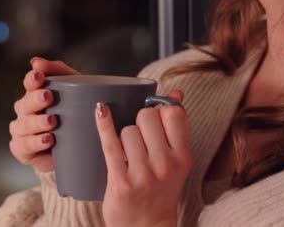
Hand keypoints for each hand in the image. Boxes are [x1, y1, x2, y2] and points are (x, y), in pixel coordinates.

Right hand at [9, 57, 79, 172]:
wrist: (79, 147)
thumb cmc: (76, 115)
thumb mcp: (76, 89)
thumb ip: (59, 71)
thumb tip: (35, 61)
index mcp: (36, 94)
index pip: (30, 83)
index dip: (32, 79)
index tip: (40, 76)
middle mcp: (25, 111)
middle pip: (24, 103)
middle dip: (35, 100)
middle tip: (49, 97)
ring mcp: (22, 130)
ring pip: (23, 124)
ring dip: (37, 122)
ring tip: (53, 121)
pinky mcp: (22, 149)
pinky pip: (23, 145)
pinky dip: (35, 142)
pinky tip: (48, 139)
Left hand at [95, 90, 191, 226]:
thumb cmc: (160, 191)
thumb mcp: (176, 161)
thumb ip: (177, 127)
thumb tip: (177, 92)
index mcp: (183, 156)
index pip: (174, 113)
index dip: (161, 109)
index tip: (155, 117)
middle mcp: (166, 165)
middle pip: (147, 117)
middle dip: (139, 121)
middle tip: (139, 138)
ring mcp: (144, 174)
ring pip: (128, 130)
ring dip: (124, 138)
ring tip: (128, 155)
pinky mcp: (121, 181)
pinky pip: (110, 143)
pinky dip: (104, 124)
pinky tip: (100, 110)